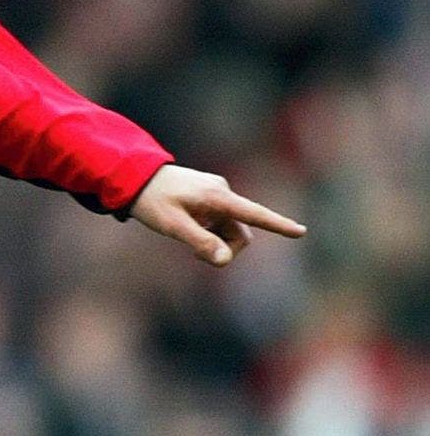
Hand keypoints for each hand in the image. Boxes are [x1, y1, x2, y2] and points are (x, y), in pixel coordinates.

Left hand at [129, 164, 305, 266]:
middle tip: (195, 254)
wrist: (133, 175)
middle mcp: (222, 192)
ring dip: (216, 240)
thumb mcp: (172, 225)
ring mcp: (217, 193)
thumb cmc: (152, 200)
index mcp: (217, 197)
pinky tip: (188, 225)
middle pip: (241, 232)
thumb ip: (200, 242)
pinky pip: (220, 221)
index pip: (254, 214)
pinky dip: (210, 231)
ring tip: (186, 237)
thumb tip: (225, 260)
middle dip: (226, 248)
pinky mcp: (210, 196)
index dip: (278, 225)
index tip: (301, 231)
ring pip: (230, 228)